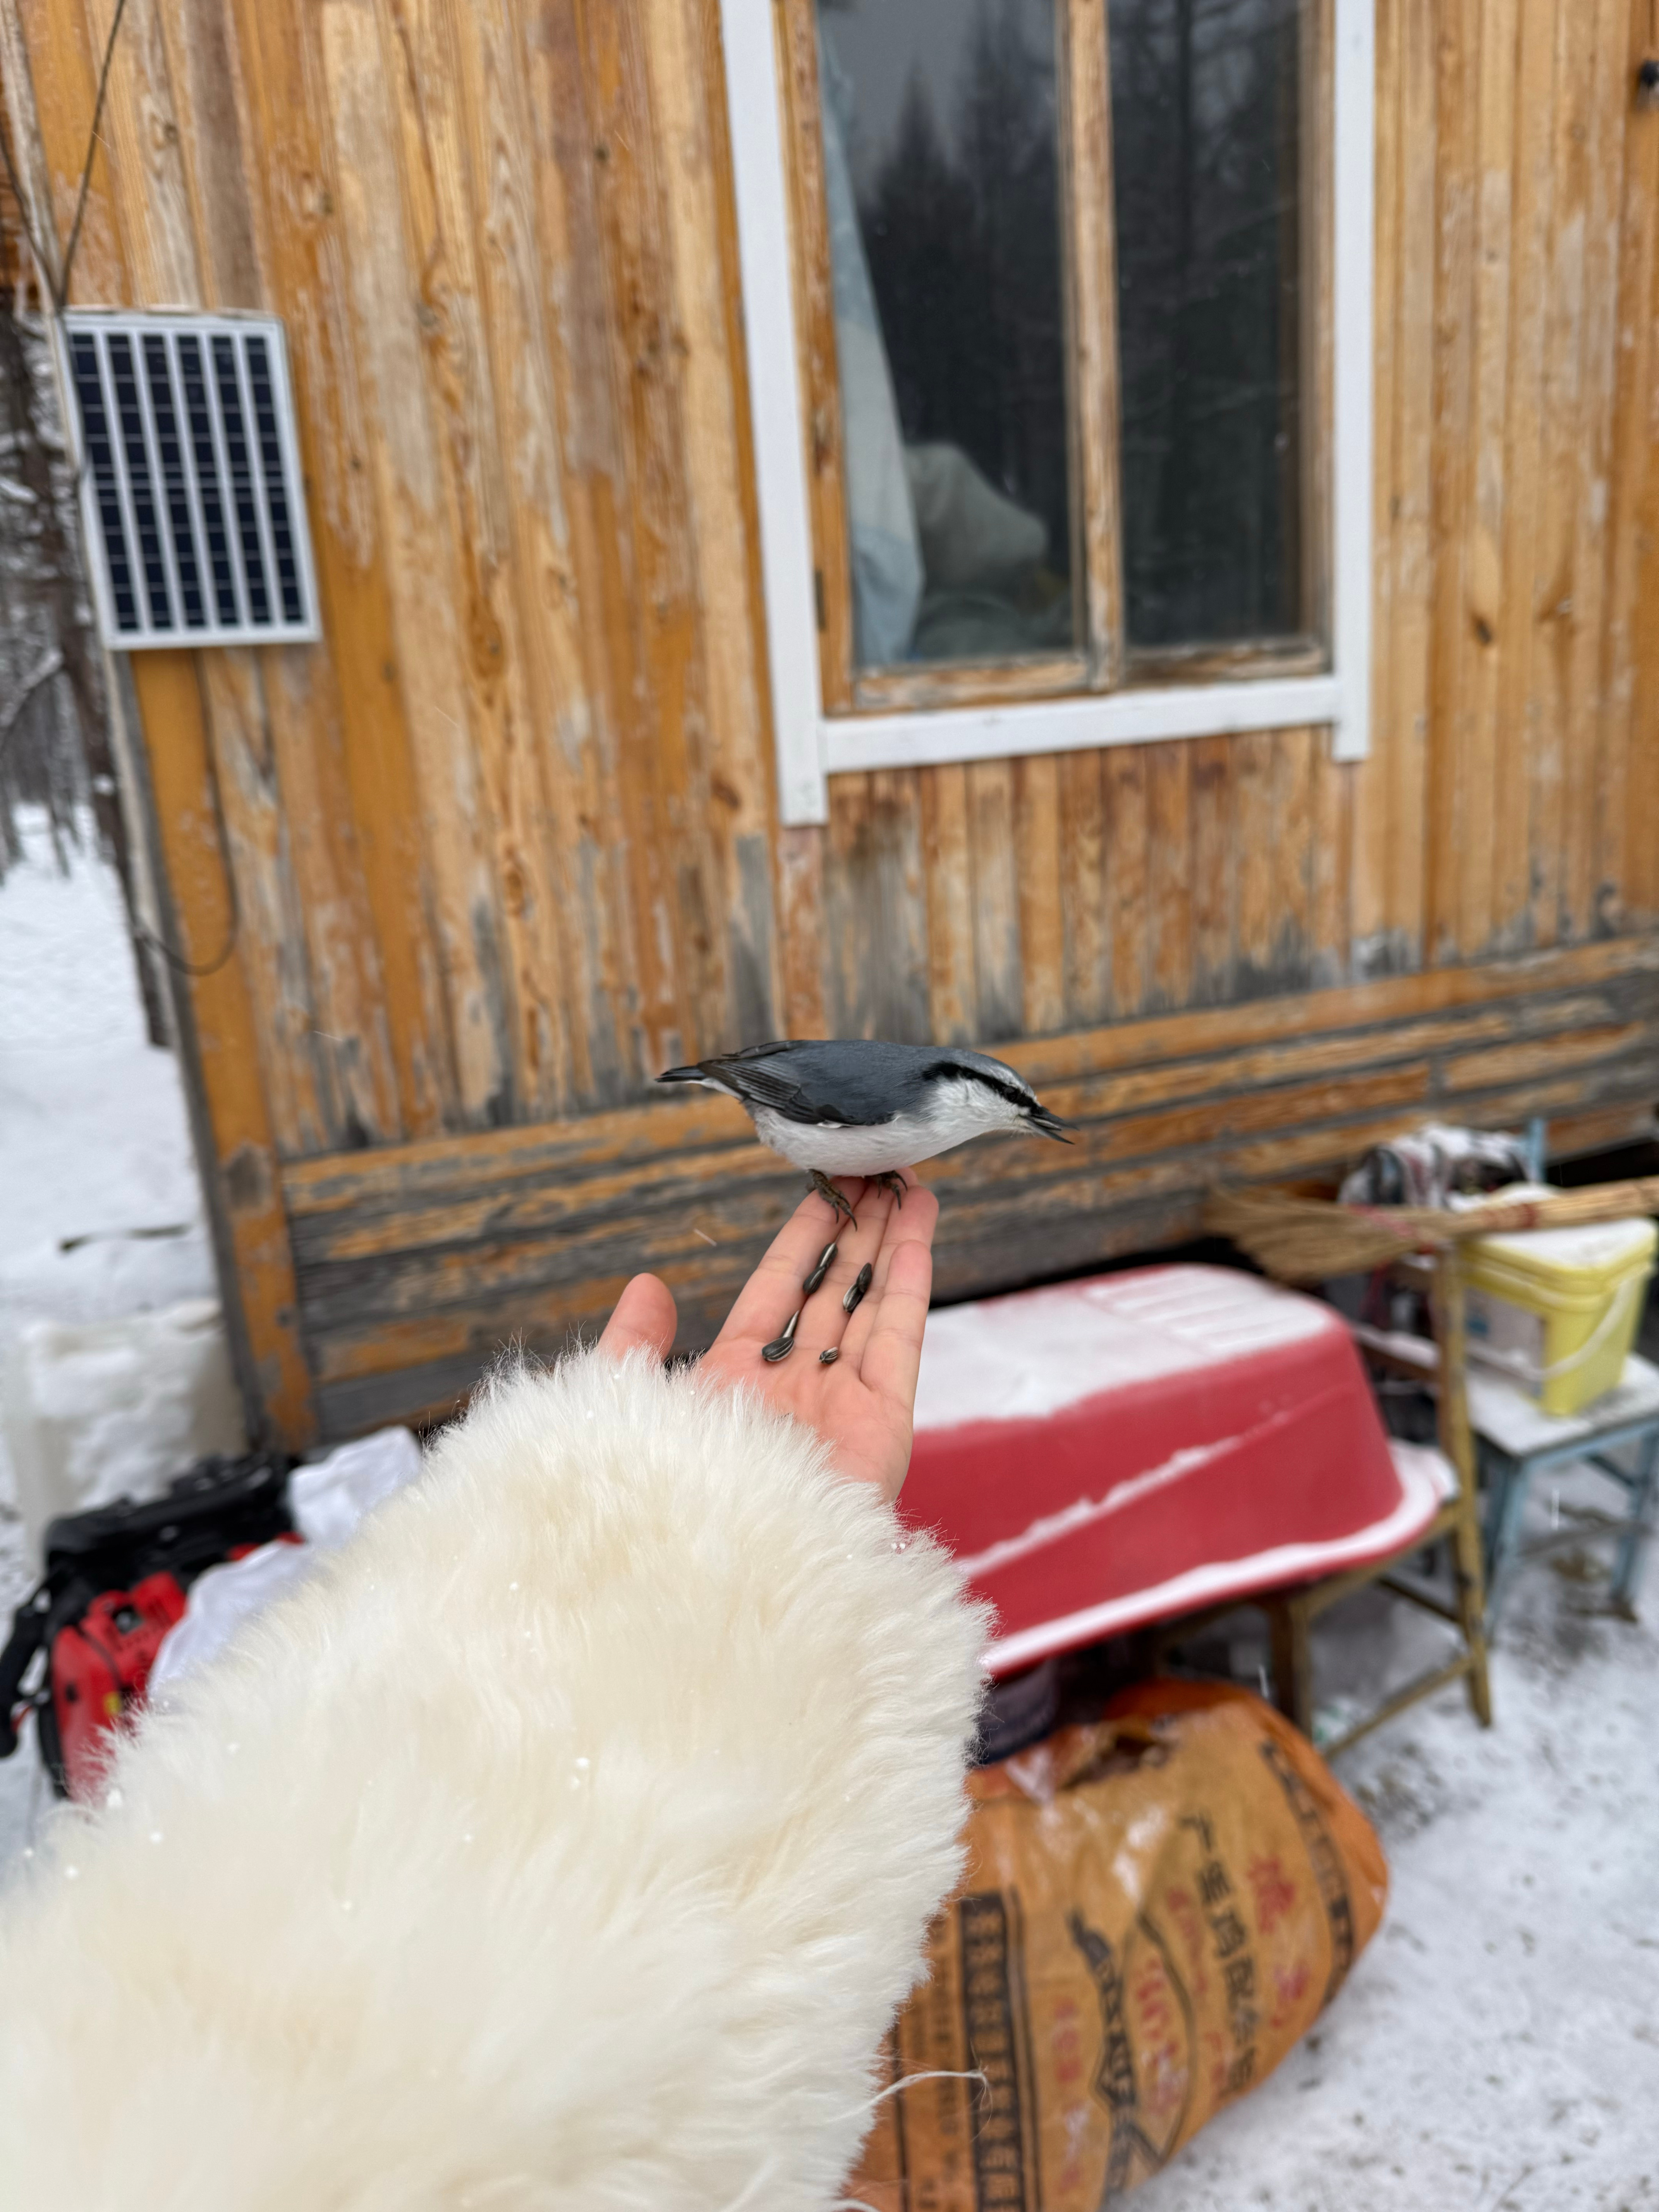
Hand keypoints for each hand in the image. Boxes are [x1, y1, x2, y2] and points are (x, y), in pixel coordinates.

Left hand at [598, 1172, 936, 1504]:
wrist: (708, 1584)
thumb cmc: (658, 1506)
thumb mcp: (624, 1409)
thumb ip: (634, 1348)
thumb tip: (646, 1284)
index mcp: (736, 1386)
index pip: (777, 1293)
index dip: (803, 1240)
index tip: (826, 1189)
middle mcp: (794, 1391)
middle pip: (833, 1292)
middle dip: (857, 1232)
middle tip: (876, 1169)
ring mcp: (841, 1406)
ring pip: (871, 1304)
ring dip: (890, 1242)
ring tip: (907, 1184)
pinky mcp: (881, 1426)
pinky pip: (899, 1338)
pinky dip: (911, 1281)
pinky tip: (919, 1230)